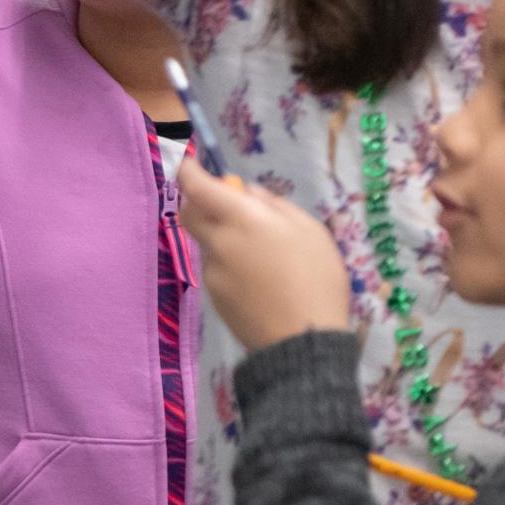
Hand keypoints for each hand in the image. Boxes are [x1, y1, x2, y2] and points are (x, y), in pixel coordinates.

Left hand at [174, 150, 354, 347]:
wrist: (303, 342)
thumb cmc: (317, 279)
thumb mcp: (309, 229)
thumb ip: (274, 204)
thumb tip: (246, 192)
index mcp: (242, 219)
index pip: (197, 186)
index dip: (187, 170)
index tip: (189, 162)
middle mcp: (219, 242)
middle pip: (190, 213)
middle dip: (200, 202)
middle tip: (229, 206)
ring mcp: (212, 272)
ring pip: (206, 242)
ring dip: (223, 237)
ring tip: (266, 257)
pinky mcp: (214, 297)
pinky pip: (217, 269)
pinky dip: (231, 264)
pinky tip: (262, 281)